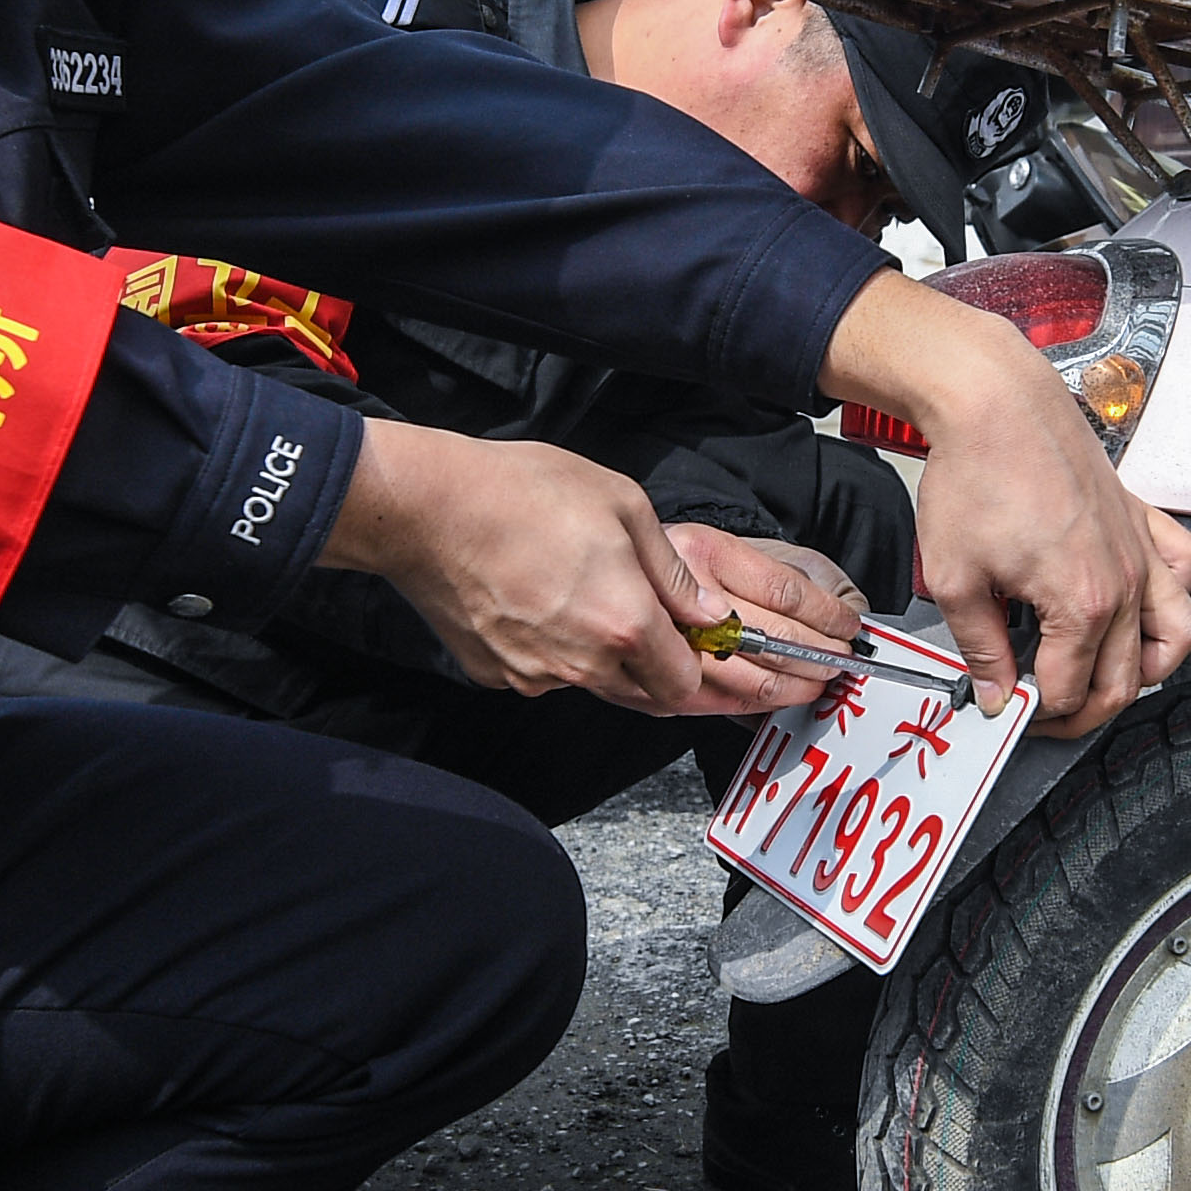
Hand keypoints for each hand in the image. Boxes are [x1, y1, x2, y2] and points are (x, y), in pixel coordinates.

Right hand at [319, 430, 852, 717]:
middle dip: (696, 688)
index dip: (731, 684)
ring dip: (637, 672)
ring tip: (653, 640)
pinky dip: (577, 657)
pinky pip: (555, 674)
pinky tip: (572, 618)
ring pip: (606, 688)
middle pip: (656, 698)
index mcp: (625, 624)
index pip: (695, 682)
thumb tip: (709, 614)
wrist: (424, 508)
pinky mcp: (500, 672)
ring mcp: (537, 673)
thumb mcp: (623, 507)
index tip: (766, 682)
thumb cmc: (520, 492)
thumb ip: (674, 573)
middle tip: (733, 679)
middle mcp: (584, 663)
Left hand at [819, 274, 1190, 731]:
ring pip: (1176, 638)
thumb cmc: (975, 475)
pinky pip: (1183, 572)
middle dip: (1085, 711)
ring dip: (1146, 669)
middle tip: (1047, 710)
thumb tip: (995, 693)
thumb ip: (981, 648)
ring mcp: (1142, 551)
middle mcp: (1126, 583)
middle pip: (1125, 681)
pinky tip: (1137, 602)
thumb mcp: (956, 578)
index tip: (1010, 709)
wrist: (995, 402)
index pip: (1070, 691)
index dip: (1035, 712)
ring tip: (1104, 671)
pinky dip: (1172, 597)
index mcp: (1081, 604)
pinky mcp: (1144, 520)